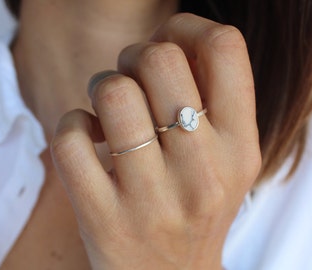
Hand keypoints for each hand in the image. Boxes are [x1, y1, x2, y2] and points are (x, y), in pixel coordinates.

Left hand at [51, 13, 260, 269]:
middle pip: (158, 60)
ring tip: (109, 109)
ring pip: (113, 92)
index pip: (225, 48)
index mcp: (240, 148)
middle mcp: (203, 171)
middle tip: (133, 78)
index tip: (169, 38)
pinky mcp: (104, 217)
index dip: (189, 26)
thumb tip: (174, 39)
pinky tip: (90, 142)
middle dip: (136, 56)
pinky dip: (73, 126)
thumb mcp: (228, 158)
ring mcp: (153, 197)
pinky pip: (71, 136)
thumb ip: (213, 98)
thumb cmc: (197, 208)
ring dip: (102, 86)